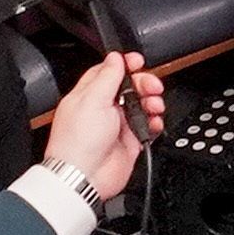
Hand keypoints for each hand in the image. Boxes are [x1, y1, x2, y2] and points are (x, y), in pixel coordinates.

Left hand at [45, 49, 164, 200]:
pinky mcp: (130, 141)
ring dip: (152, 102)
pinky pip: (148, 127)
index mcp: (89, 95)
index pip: (108, 71)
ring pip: (141, 105)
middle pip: (129, 86)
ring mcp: (117, 125)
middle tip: (152, 86)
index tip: (138, 62)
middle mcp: (103, 108)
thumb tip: (115, 57)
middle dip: (144, 83)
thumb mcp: (92, 99)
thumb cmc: (78, 142)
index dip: (124, 64)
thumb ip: (107, 76)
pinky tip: (154, 122)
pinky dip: (154, 123)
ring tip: (154, 106)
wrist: (84, 176)